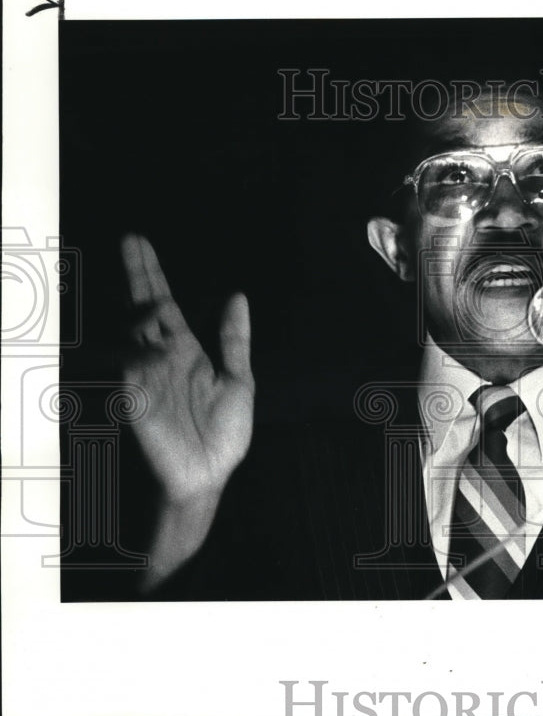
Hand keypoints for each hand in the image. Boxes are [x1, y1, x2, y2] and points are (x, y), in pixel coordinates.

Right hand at [122, 234, 254, 503]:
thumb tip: (237, 296)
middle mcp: (162, 359)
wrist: (211, 475)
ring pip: (134, 334)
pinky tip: (156, 346)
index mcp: (187, 351)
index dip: (152, 274)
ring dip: (142, 314)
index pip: (165, 305)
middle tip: (129, 239)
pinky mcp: (139, 402)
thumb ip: (234, 339)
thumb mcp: (239, 380)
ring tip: (154, 299)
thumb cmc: (223, 433)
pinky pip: (132, 370)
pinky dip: (140, 355)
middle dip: (137, 276)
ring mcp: (148, 378)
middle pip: (144, 309)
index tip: (139, 242)